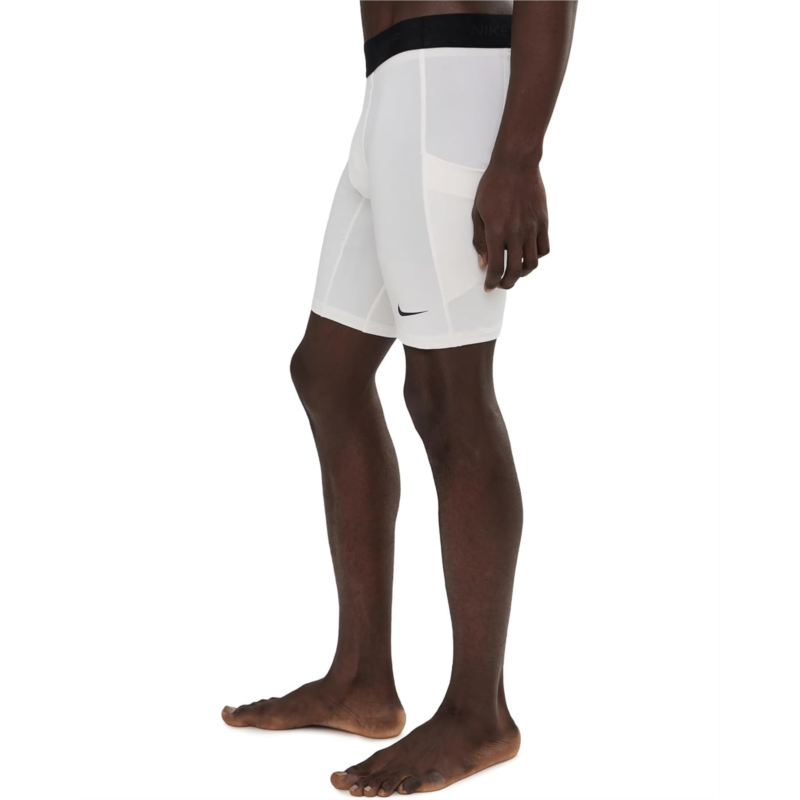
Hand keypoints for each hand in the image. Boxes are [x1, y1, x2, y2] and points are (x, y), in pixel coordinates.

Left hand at [472, 160, 550, 290]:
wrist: (516, 164)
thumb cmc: (493, 186)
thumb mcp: (478, 212)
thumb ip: (480, 240)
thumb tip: (483, 263)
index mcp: (497, 231)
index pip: (496, 266)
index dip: (492, 281)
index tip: (489, 287)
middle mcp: (516, 232)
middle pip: (516, 270)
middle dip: (507, 283)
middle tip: (502, 284)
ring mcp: (532, 228)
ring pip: (532, 263)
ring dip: (523, 273)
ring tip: (515, 272)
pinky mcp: (543, 222)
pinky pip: (543, 248)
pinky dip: (536, 257)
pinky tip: (528, 255)